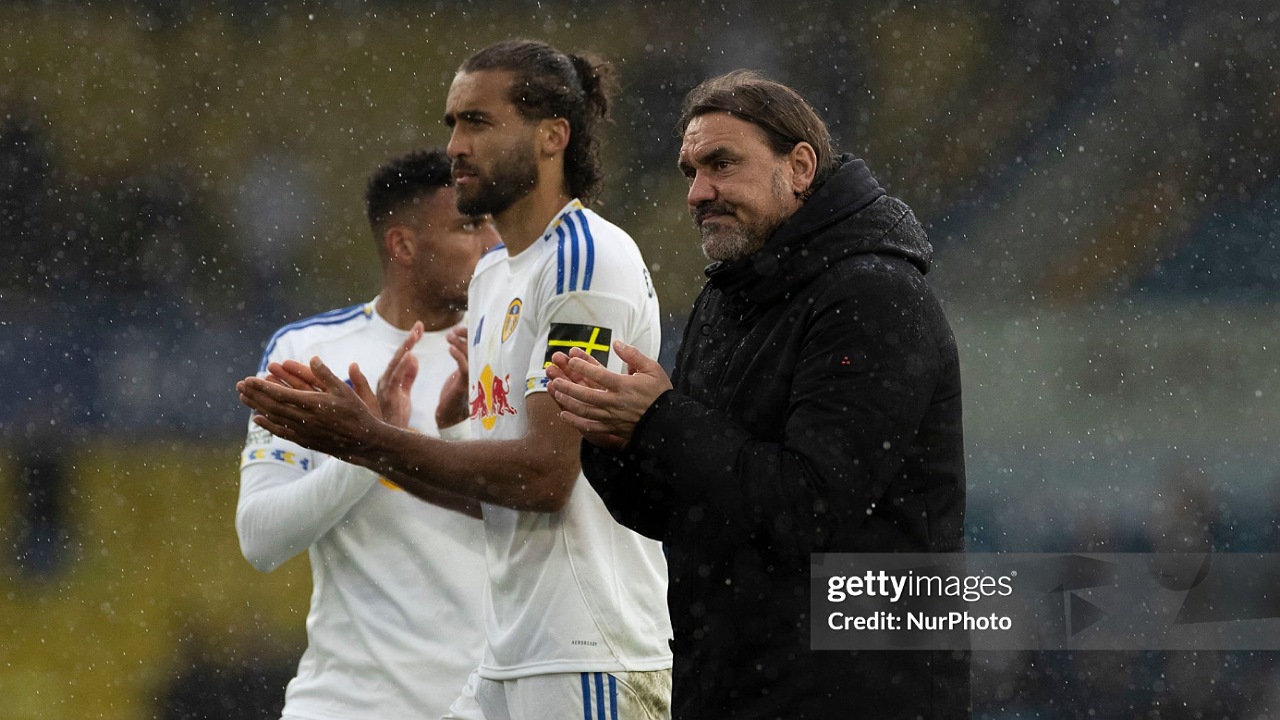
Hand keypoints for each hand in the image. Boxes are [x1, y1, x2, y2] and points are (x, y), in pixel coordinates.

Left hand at [238, 356, 388, 461]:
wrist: (364, 442)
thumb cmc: (357, 413)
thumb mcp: (345, 390)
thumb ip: (326, 374)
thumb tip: (312, 358)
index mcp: (312, 403)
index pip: (279, 393)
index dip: (261, 386)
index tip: (248, 379)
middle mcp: (303, 418)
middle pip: (271, 405)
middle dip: (254, 394)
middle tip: (239, 385)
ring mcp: (302, 431)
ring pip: (273, 418)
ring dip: (256, 407)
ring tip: (243, 398)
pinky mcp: (304, 440)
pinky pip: (281, 432)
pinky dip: (267, 425)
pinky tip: (257, 419)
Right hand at [377, 322, 422, 427]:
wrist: (388, 437)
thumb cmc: (395, 417)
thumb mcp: (404, 394)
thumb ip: (409, 376)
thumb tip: (414, 358)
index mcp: (389, 378)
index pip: (401, 356)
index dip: (409, 342)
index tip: (419, 328)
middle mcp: (385, 380)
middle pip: (399, 356)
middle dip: (409, 340)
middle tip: (419, 325)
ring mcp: (386, 387)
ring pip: (396, 363)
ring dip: (406, 347)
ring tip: (415, 333)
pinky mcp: (390, 396)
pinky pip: (396, 379)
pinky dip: (402, 366)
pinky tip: (410, 355)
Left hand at [436, 325, 469, 429]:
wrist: (450, 414)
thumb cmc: (455, 392)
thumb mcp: (461, 372)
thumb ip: (464, 359)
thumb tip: (460, 340)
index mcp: (478, 366)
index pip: (479, 346)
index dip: (471, 336)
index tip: (460, 330)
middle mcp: (480, 370)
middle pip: (478, 348)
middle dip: (466, 336)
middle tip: (454, 331)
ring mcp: (474, 376)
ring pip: (471, 355)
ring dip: (460, 343)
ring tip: (449, 337)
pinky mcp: (466, 383)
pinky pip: (464, 366)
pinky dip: (457, 355)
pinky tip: (449, 348)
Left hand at [546, 340, 671, 448]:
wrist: (668, 421)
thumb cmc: (660, 393)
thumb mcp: (651, 368)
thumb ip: (633, 355)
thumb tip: (617, 344)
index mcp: (625, 386)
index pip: (599, 374)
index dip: (583, 366)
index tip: (571, 359)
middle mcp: (615, 402)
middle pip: (586, 394)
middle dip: (568, 385)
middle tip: (555, 377)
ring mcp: (612, 417)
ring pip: (584, 410)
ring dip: (568, 401)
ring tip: (556, 391)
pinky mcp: (612, 428)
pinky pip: (590, 426)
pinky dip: (575, 421)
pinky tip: (563, 414)